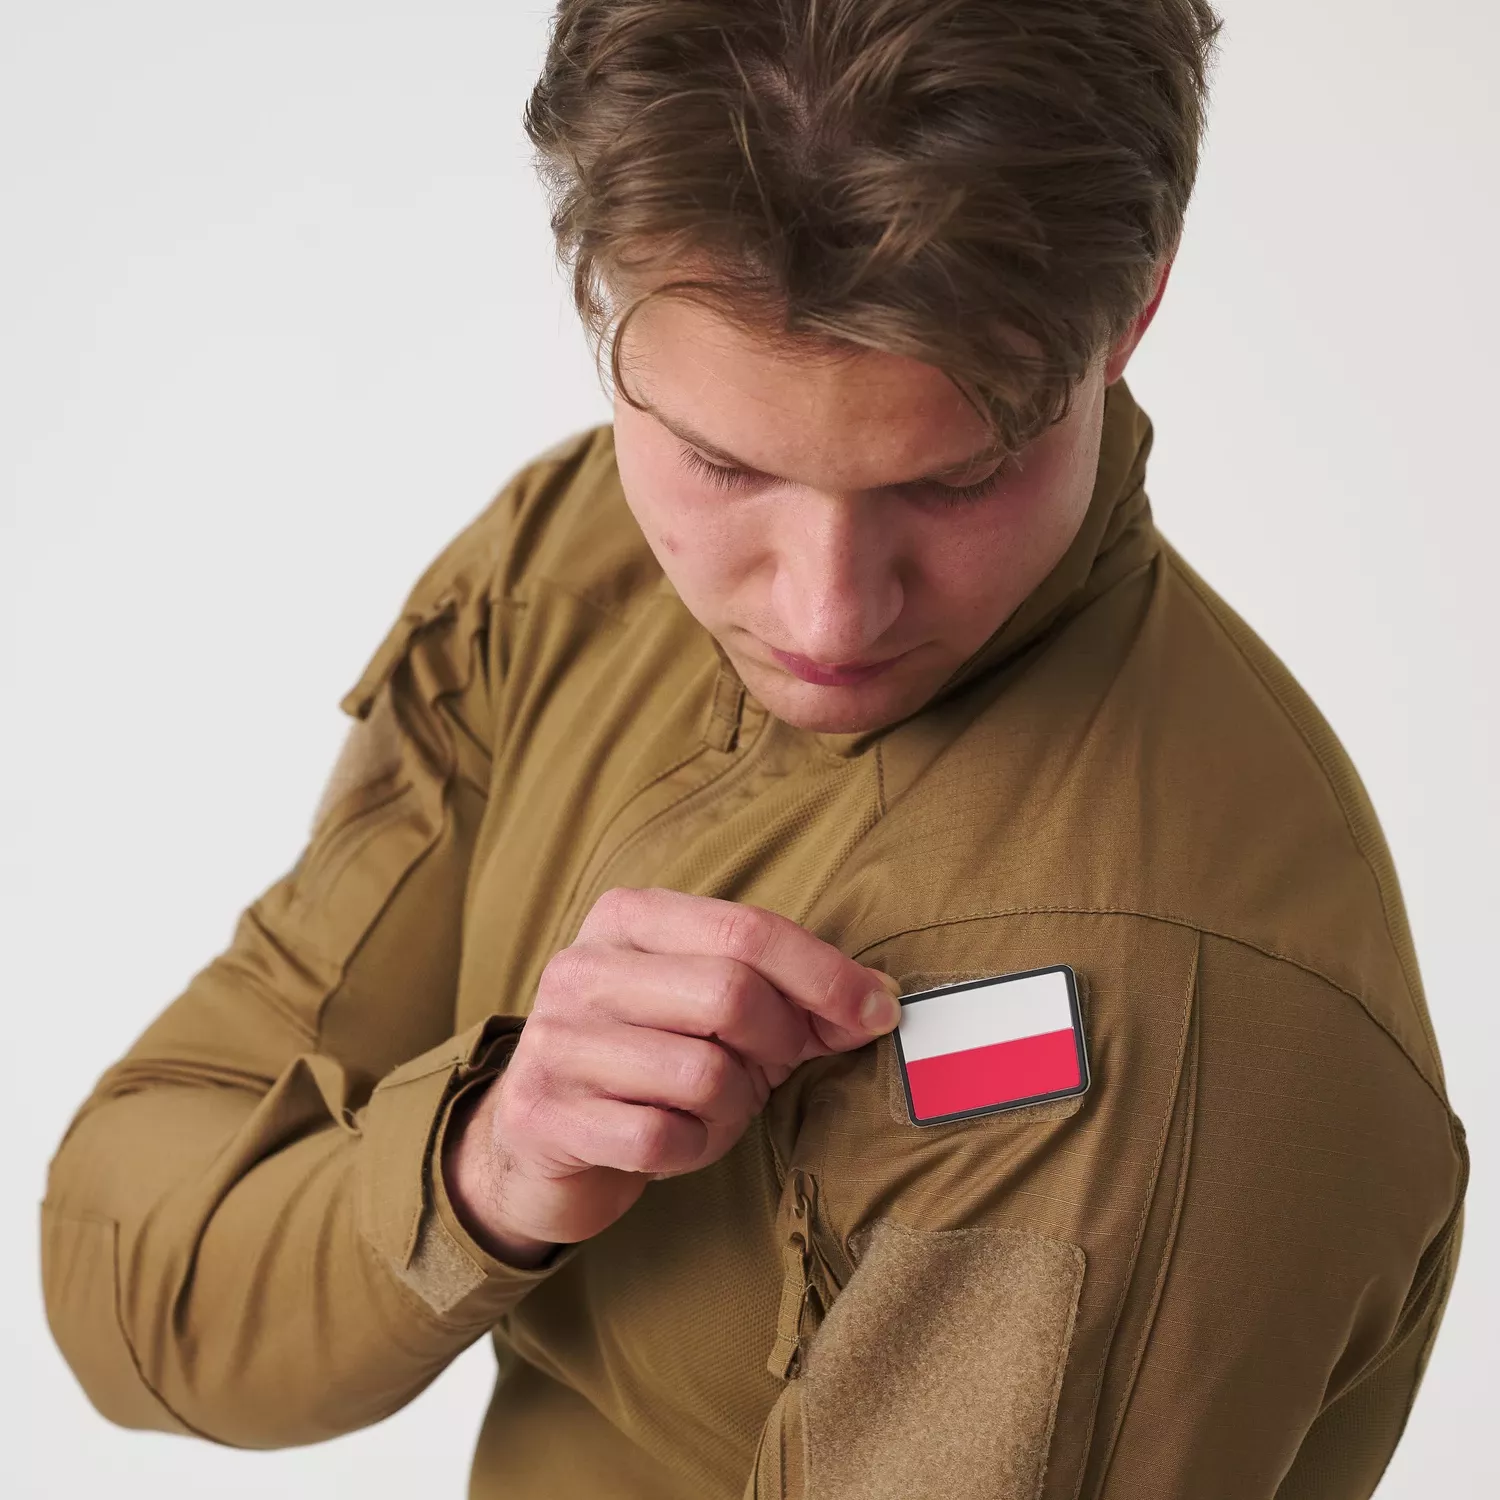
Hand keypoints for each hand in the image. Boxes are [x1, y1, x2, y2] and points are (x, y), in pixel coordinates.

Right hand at [442, 887, 902, 1265]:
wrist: (539, 1139)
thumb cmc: (650, 1060)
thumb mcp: (714, 1011)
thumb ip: (790, 996)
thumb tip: (879, 1002)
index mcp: (627, 918)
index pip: (746, 928)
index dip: (825, 974)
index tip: (878, 1011)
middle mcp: (582, 967)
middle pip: (730, 994)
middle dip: (778, 1043)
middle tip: (774, 1068)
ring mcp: (556, 1040)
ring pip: (703, 1074)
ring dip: (733, 1107)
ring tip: (713, 1108)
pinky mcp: (545, 1114)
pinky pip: (662, 1137)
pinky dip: (693, 1149)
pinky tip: (677, 1142)